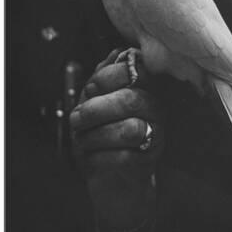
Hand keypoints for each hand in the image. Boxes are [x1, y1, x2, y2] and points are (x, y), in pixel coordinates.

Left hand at [69, 49, 164, 231]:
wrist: (111, 179)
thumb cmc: (102, 134)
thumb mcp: (97, 100)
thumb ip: (105, 76)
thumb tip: (116, 52)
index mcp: (144, 88)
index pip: (135, 71)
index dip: (108, 77)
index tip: (90, 88)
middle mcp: (155, 110)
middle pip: (130, 100)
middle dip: (95, 109)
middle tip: (76, 119)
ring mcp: (155, 137)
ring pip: (129, 129)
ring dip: (95, 135)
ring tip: (81, 140)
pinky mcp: (148, 163)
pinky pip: (124, 158)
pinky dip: (98, 158)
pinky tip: (90, 158)